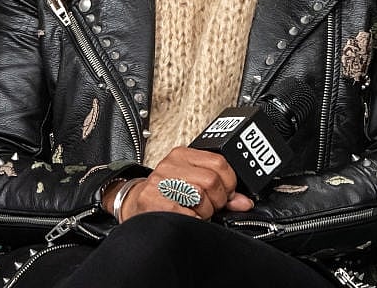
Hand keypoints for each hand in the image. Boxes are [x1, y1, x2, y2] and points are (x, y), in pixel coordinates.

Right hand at [116, 147, 253, 221]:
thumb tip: (244, 202)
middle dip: (217, 200)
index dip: (229, 183)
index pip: (219, 162)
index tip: (226, 193)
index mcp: (181, 155)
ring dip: (204, 212)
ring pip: (201, 197)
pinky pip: (187, 214)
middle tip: (211, 206)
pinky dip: (193, 220)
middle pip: (212, 181)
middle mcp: (170, 166)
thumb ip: (219, 188)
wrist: (132, 203)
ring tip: (196, 211)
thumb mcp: (191, 181)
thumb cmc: (164, 193)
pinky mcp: (154, 202)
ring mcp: (161, 184)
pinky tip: (186, 217)